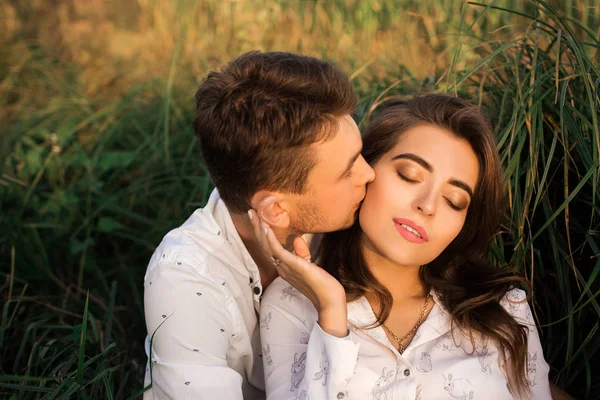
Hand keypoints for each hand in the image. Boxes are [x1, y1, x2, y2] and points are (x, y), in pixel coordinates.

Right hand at [248, 210, 347, 336]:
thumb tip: (295, 239)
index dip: (263, 234)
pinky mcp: (294, 266)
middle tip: (251, 213)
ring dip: (260, 230)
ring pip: (268, 247)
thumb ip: (302, 253)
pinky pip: (278, 252)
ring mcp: (286, 267)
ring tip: (255, 216)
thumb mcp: (310, 265)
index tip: (259, 220)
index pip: (270, 249)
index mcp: (284, 267)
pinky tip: (266, 228)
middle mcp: (282, 268)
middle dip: (257, 229)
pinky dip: (271, 240)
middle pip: (264, 246)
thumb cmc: (322, 284)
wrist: (329, 300)